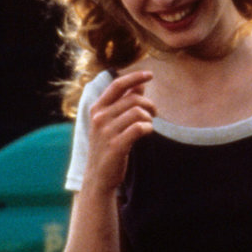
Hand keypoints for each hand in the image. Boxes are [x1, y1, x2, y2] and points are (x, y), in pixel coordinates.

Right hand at [83, 71, 155, 192]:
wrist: (98, 177)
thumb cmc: (107, 146)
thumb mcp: (111, 122)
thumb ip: (124, 102)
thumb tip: (140, 85)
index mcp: (97, 109)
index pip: (116, 85)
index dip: (134, 77)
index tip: (149, 74)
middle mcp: (99, 118)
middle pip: (133, 99)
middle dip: (149, 104)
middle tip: (154, 113)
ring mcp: (106, 132)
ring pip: (137, 113)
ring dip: (149, 118)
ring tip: (148, 125)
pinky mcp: (115, 146)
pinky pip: (139, 128)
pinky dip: (148, 128)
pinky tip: (147, 132)